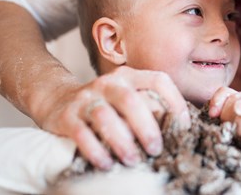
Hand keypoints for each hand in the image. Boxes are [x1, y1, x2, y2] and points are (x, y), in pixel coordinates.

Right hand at [39, 66, 190, 169]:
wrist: (58, 99)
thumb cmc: (105, 104)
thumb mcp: (127, 97)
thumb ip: (149, 105)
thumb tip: (179, 128)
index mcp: (129, 76)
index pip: (158, 80)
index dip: (175, 102)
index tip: (183, 126)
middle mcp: (109, 83)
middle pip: (132, 100)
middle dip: (147, 128)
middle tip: (156, 149)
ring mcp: (86, 98)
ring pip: (106, 117)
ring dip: (123, 142)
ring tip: (134, 160)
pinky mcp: (66, 116)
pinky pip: (81, 133)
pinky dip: (96, 150)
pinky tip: (107, 164)